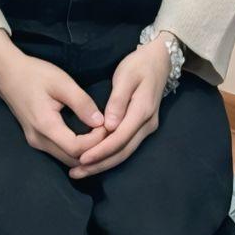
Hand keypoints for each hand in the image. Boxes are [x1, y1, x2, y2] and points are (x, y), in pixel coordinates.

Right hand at [0, 31, 102, 166]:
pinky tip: (87, 138)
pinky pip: (59, 153)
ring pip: (65, 159)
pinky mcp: (35, 139)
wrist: (8, 74)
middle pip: (72, 160)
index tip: (108, 126)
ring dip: (85, 153)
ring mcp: (35, 142)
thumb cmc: (35, 74)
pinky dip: (75, 150)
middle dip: (93, 151)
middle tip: (108, 133)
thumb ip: (81, 102)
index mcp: (45, 126)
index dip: (96, 142)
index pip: (76, 149)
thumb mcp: (61, 82)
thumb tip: (101, 121)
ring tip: (100, 135)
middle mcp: (38, 140)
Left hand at [70, 39, 167, 180]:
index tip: (82, 158)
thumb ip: (118, 101)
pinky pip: (125, 147)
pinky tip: (95, 161)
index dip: (101, 150)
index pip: (120, 138)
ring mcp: (146, 128)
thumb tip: (109, 125)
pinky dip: (109, 156)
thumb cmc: (139, 65)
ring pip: (124, 153)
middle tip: (76, 173)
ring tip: (80, 172)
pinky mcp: (142, 128)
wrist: (159, 60)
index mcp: (142, 111)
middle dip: (99, 165)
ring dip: (103, 164)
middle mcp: (146, 125)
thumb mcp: (126, 76)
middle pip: (122, 152)